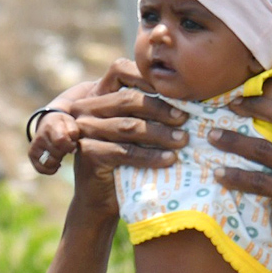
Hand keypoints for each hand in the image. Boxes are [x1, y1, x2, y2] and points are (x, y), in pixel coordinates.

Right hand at [31, 111, 80, 174]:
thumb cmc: (64, 125)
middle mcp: (40, 136)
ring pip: (50, 163)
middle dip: (65, 153)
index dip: (70, 146)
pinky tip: (56, 162)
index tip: (73, 145)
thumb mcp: (71, 123)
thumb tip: (72, 150)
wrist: (49, 123)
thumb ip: (75, 133)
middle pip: (57, 154)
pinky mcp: (31, 154)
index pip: (61, 140)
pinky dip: (51, 169)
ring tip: (60, 153)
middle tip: (66, 148)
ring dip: (58, 161)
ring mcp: (34, 146)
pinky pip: (41, 169)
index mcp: (50, 126)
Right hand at [71, 58, 187, 168]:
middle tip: (185, 118)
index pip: (120, 71)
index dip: (147, 76)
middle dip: (161, 108)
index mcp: (98, 96)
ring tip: (182, 140)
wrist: (101, 201)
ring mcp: (85, 131)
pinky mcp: (89, 154)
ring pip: (129, 126)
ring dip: (160, 133)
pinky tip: (170, 159)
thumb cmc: (125, 163)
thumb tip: (186, 98)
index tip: (176, 90)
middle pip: (128, 99)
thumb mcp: (135, 132)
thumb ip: (146, 111)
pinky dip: (150, 156)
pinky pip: (125, 151)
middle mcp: (87, 110)